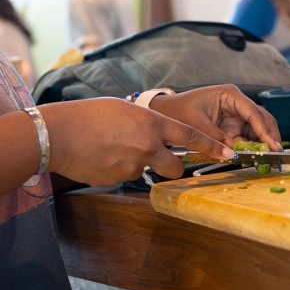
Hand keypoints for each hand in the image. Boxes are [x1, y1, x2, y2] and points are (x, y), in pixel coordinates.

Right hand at [38, 98, 234, 185]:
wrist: (60, 134)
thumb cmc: (88, 116)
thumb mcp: (124, 109)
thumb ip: (145, 122)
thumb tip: (155, 134)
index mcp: (152, 124)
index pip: (190, 137)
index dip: (211, 146)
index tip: (228, 153)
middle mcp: (148, 146)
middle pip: (177, 167)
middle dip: (175, 168)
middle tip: (161, 161)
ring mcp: (133, 166)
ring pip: (146, 170)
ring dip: (136, 164)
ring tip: (112, 149)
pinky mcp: (118, 179)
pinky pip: (126, 175)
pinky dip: (118, 168)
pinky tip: (100, 157)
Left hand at [148, 84, 282, 151]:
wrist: (166, 112)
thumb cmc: (178, 112)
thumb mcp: (195, 124)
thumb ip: (215, 138)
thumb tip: (233, 153)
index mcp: (229, 95)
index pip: (253, 112)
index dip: (264, 130)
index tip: (272, 145)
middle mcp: (237, 103)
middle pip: (262, 119)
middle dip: (270, 136)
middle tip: (276, 155)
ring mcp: (236, 115)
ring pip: (258, 129)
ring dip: (264, 143)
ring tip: (269, 158)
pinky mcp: (233, 127)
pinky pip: (248, 137)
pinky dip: (253, 147)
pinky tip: (257, 157)